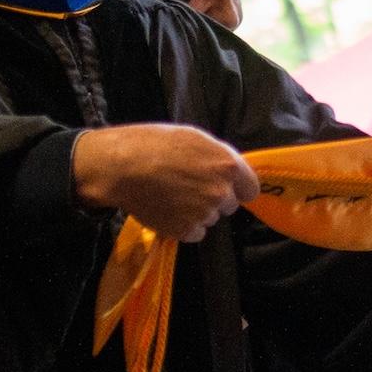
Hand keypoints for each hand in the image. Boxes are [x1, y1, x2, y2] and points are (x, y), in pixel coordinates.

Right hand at [72, 123, 259, 242]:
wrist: (120, 168)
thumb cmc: (153, 144)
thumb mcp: (193, 138)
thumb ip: (217, 156)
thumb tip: (229, 171)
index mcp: (228, 165)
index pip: (251, 189)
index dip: (238, 189)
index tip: (227, 188)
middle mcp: (221, 192)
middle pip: (229, 205)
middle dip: (214, 199)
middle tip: (188, 188)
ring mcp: (204, 213)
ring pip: (210, 218)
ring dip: (196, 212)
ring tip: (171, 196)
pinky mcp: (186, 230)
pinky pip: (194, 233)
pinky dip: (183, 226)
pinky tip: (167, 210)